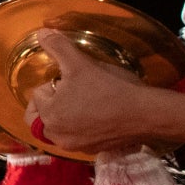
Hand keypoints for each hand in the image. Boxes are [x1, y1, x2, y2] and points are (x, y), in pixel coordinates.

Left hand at [22, 28, 150, 152]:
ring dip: (66, 114)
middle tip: (74, 91)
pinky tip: (99, 114)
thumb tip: (41, 33)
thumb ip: (58, 47)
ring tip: (87, 101)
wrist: (146, 114)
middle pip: (43, 115)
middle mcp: (58, 137)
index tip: (73, 80)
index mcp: (49, 117)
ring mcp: (76, 147)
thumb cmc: (110, 88)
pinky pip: (78, 137)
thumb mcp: (80, 63)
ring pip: (60, 127)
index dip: (55, 83)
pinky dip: (82, 126)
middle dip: (54, 102)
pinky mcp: (93, 150)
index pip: (39, 95)